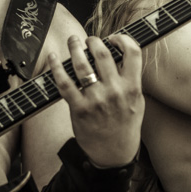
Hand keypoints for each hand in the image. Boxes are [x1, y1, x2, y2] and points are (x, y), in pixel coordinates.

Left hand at [50, 34, 143, 167]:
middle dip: (93, 41)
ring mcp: (96, 100)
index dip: (122, 39)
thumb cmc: (125, 125)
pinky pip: (64, 83)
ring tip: (73, 42)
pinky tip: (53, 58)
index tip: (114, 38)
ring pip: (81, 65)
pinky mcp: (79, 109)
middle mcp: (115, 92)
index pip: (132, 53)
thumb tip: (119, 54)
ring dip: (75, 48)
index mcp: (132, 87)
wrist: (114, 154)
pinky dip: (56, 67)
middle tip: (88, 40)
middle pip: (102, 54)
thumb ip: (131, 79)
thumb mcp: (137, 101)